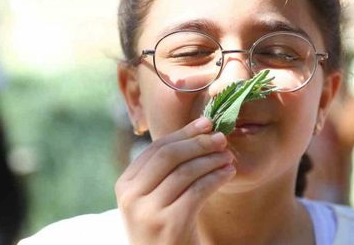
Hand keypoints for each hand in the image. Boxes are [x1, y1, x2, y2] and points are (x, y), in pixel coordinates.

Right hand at [115, 117, 235, 244]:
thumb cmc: (165, 230)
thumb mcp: (155, 198)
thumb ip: (166, 170)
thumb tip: (199, 128)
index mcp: (125, 186)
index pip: (156, 148)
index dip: (184, 133)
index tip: (206, 123)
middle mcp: (131, 198)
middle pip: (169, 155)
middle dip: (198, 142)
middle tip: (221, 138)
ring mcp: (148, 213)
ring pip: (186, 172)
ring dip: (212, 160)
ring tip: (229, 157)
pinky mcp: (170, 225)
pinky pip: (198, 191)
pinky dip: (217, 178)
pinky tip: (228, 174)